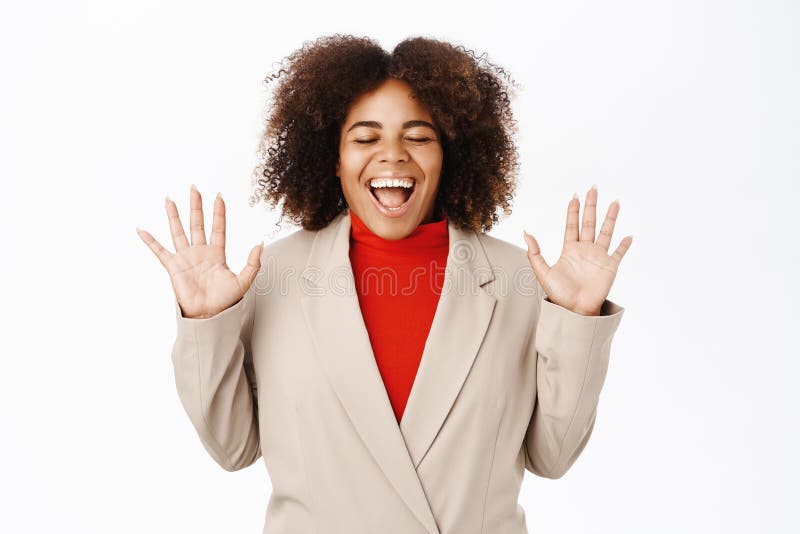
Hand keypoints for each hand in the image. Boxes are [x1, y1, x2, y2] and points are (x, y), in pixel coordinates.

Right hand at [136, 184, 263, 318]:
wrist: (209, 315)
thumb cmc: (226, 301)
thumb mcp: (244, 280)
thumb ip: (253, 262)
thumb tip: (261, 243)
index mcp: (217, 254)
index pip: (218, 228)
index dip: (218, 212)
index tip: (219, 196)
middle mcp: (200, 253)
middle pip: (197, 224)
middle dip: (196, 206)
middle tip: (194, 188)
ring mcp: (186, 258)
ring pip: (179, 231)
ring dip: (174, 215)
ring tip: (169, 199)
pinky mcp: (174, 267)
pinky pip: (159, 251)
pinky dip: (150, 241)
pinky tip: (142, 229)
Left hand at [523, 185, 631, 315]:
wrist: (575, 310)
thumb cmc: (559, 295)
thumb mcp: (542, 272)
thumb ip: (534, 253)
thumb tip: (526, 233)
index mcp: (570, 250)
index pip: (572, 225)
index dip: (573, 210)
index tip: (575, 196)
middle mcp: (585, 250)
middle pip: (589, 222)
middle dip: (591, 205)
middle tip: (593, 188)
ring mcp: (598, 257)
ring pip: (606, 232)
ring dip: (611, 217)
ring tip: (615, 202)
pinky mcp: (610, 267)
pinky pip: (619, 253)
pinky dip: (624, 245)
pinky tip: (628, 235)